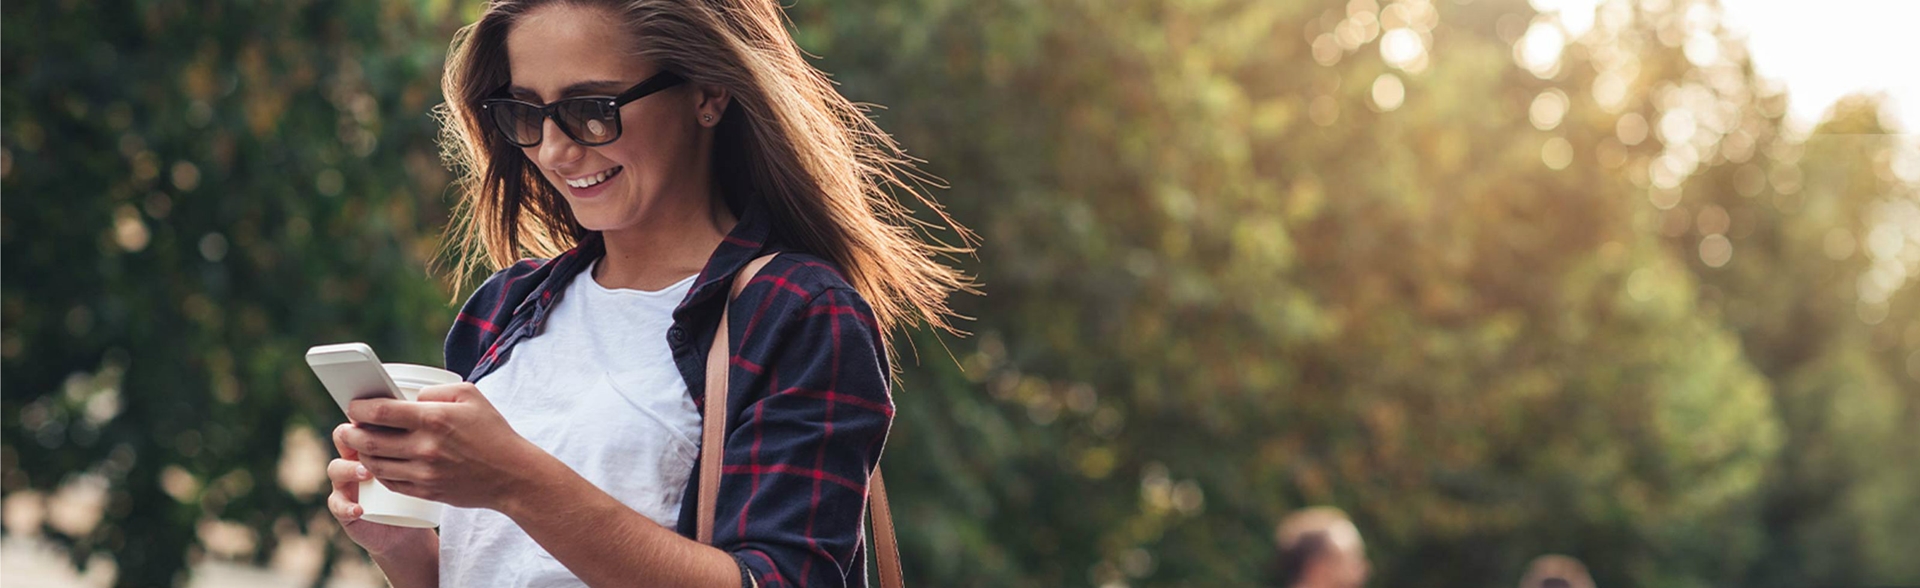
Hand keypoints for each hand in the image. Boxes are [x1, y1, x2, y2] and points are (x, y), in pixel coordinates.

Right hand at [327, 424, 435, 556]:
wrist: (414, 521)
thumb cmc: (423, 477)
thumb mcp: (427, 450)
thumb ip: (425, 424)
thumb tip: (424, 400)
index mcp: (374, 439)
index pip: (363, 419)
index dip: (365, 416)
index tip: (378, 413)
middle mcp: (356, 457)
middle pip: (344, 439)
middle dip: (353, 438)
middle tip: (368, 438)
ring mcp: (348, 483)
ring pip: (336, 469)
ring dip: (348, 469)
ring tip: (365, 473)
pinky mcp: (346, 508)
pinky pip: (337, 505)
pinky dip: (346, 506)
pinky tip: (359, 509)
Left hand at [339, 383, 549, 510]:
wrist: (512, 475)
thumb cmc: (492, 431)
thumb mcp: (471, 395)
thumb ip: (435, 391)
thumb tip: (409, 398)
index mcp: (435, 419)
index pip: (382, 413)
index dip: (360, 408)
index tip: (353, 406)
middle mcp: (426, 448)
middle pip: (371, 441)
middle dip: (351, 433)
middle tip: (346, 427)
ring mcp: (425, 473)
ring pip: (376, 465)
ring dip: (361, 454)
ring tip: (360, 444)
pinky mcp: (426, 492)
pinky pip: (391, 483)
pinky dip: (378, 472)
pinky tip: (378, 462)